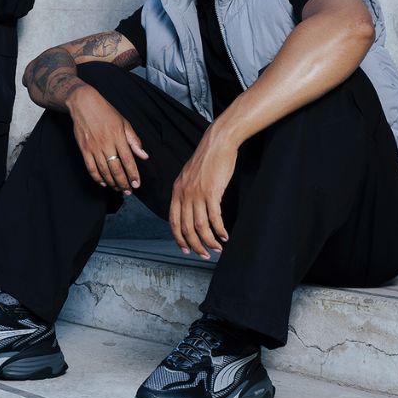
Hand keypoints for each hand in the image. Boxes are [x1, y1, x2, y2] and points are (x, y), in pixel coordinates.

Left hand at [0, 0, 35, 22]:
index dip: (3, 17)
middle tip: (3, 17)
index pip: (9, 11)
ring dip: (16, 15)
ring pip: (23, 13)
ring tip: (9, 12)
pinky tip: (17, 8)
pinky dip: (23, 11)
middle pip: (16, 14)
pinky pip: (29, 8)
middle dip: (9, 17)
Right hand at [66, 84, 148, 193]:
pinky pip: (91, 168)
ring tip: (118, 189)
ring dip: (112, 183)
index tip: (137, 184)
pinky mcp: (84, 149)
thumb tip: (144, 156)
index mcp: (118, 136)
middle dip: (123, 182)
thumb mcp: (124, 123)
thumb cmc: (106, 112)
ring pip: (104, 171)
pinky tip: (103, 183)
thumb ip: (134, 140)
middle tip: (128, 192)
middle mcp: (106, 143)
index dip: (133, 174)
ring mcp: (94, 148)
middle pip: (116, 168)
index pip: (128, 160)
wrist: (84, 104)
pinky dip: (97, 178)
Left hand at [170, 125, 235, 258]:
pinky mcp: (212, 192)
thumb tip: (190, 209)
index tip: (185, 249)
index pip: (173, 221)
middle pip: (186, 227)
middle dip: (194, 245)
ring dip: (208, 241)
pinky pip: (214, 218)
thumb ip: (187, 192)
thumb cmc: (207, 158)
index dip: (179, 238)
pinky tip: (225, 236)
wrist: (218, 142)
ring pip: (199, 226)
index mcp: (176, 191)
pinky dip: (219, 230)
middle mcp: (184, 194)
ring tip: (216, 249)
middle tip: (203, 254)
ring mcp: (197, 194)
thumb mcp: (189, 175)